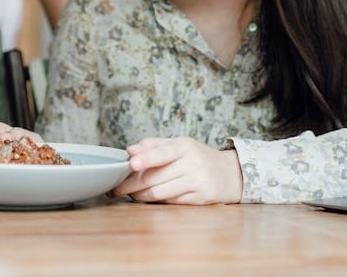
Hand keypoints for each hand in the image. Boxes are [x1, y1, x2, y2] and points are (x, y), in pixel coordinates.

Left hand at [110, 137, 242, 204]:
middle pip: (154, 177)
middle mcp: (192, 164)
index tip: (130, 163)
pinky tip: (146, 198)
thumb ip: (153, 145)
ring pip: (160, 192)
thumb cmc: (198, 157)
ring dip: (139, 196)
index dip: (145, 159)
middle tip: (115, 188)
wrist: (231, 174)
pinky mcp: (200, 199)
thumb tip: (130, 150)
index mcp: (184, 146)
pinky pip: (170, 202)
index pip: (162, 152)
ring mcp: (197, 183)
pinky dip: (154, 201)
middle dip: (130, 184)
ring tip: (128, 194)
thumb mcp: (179, 144)